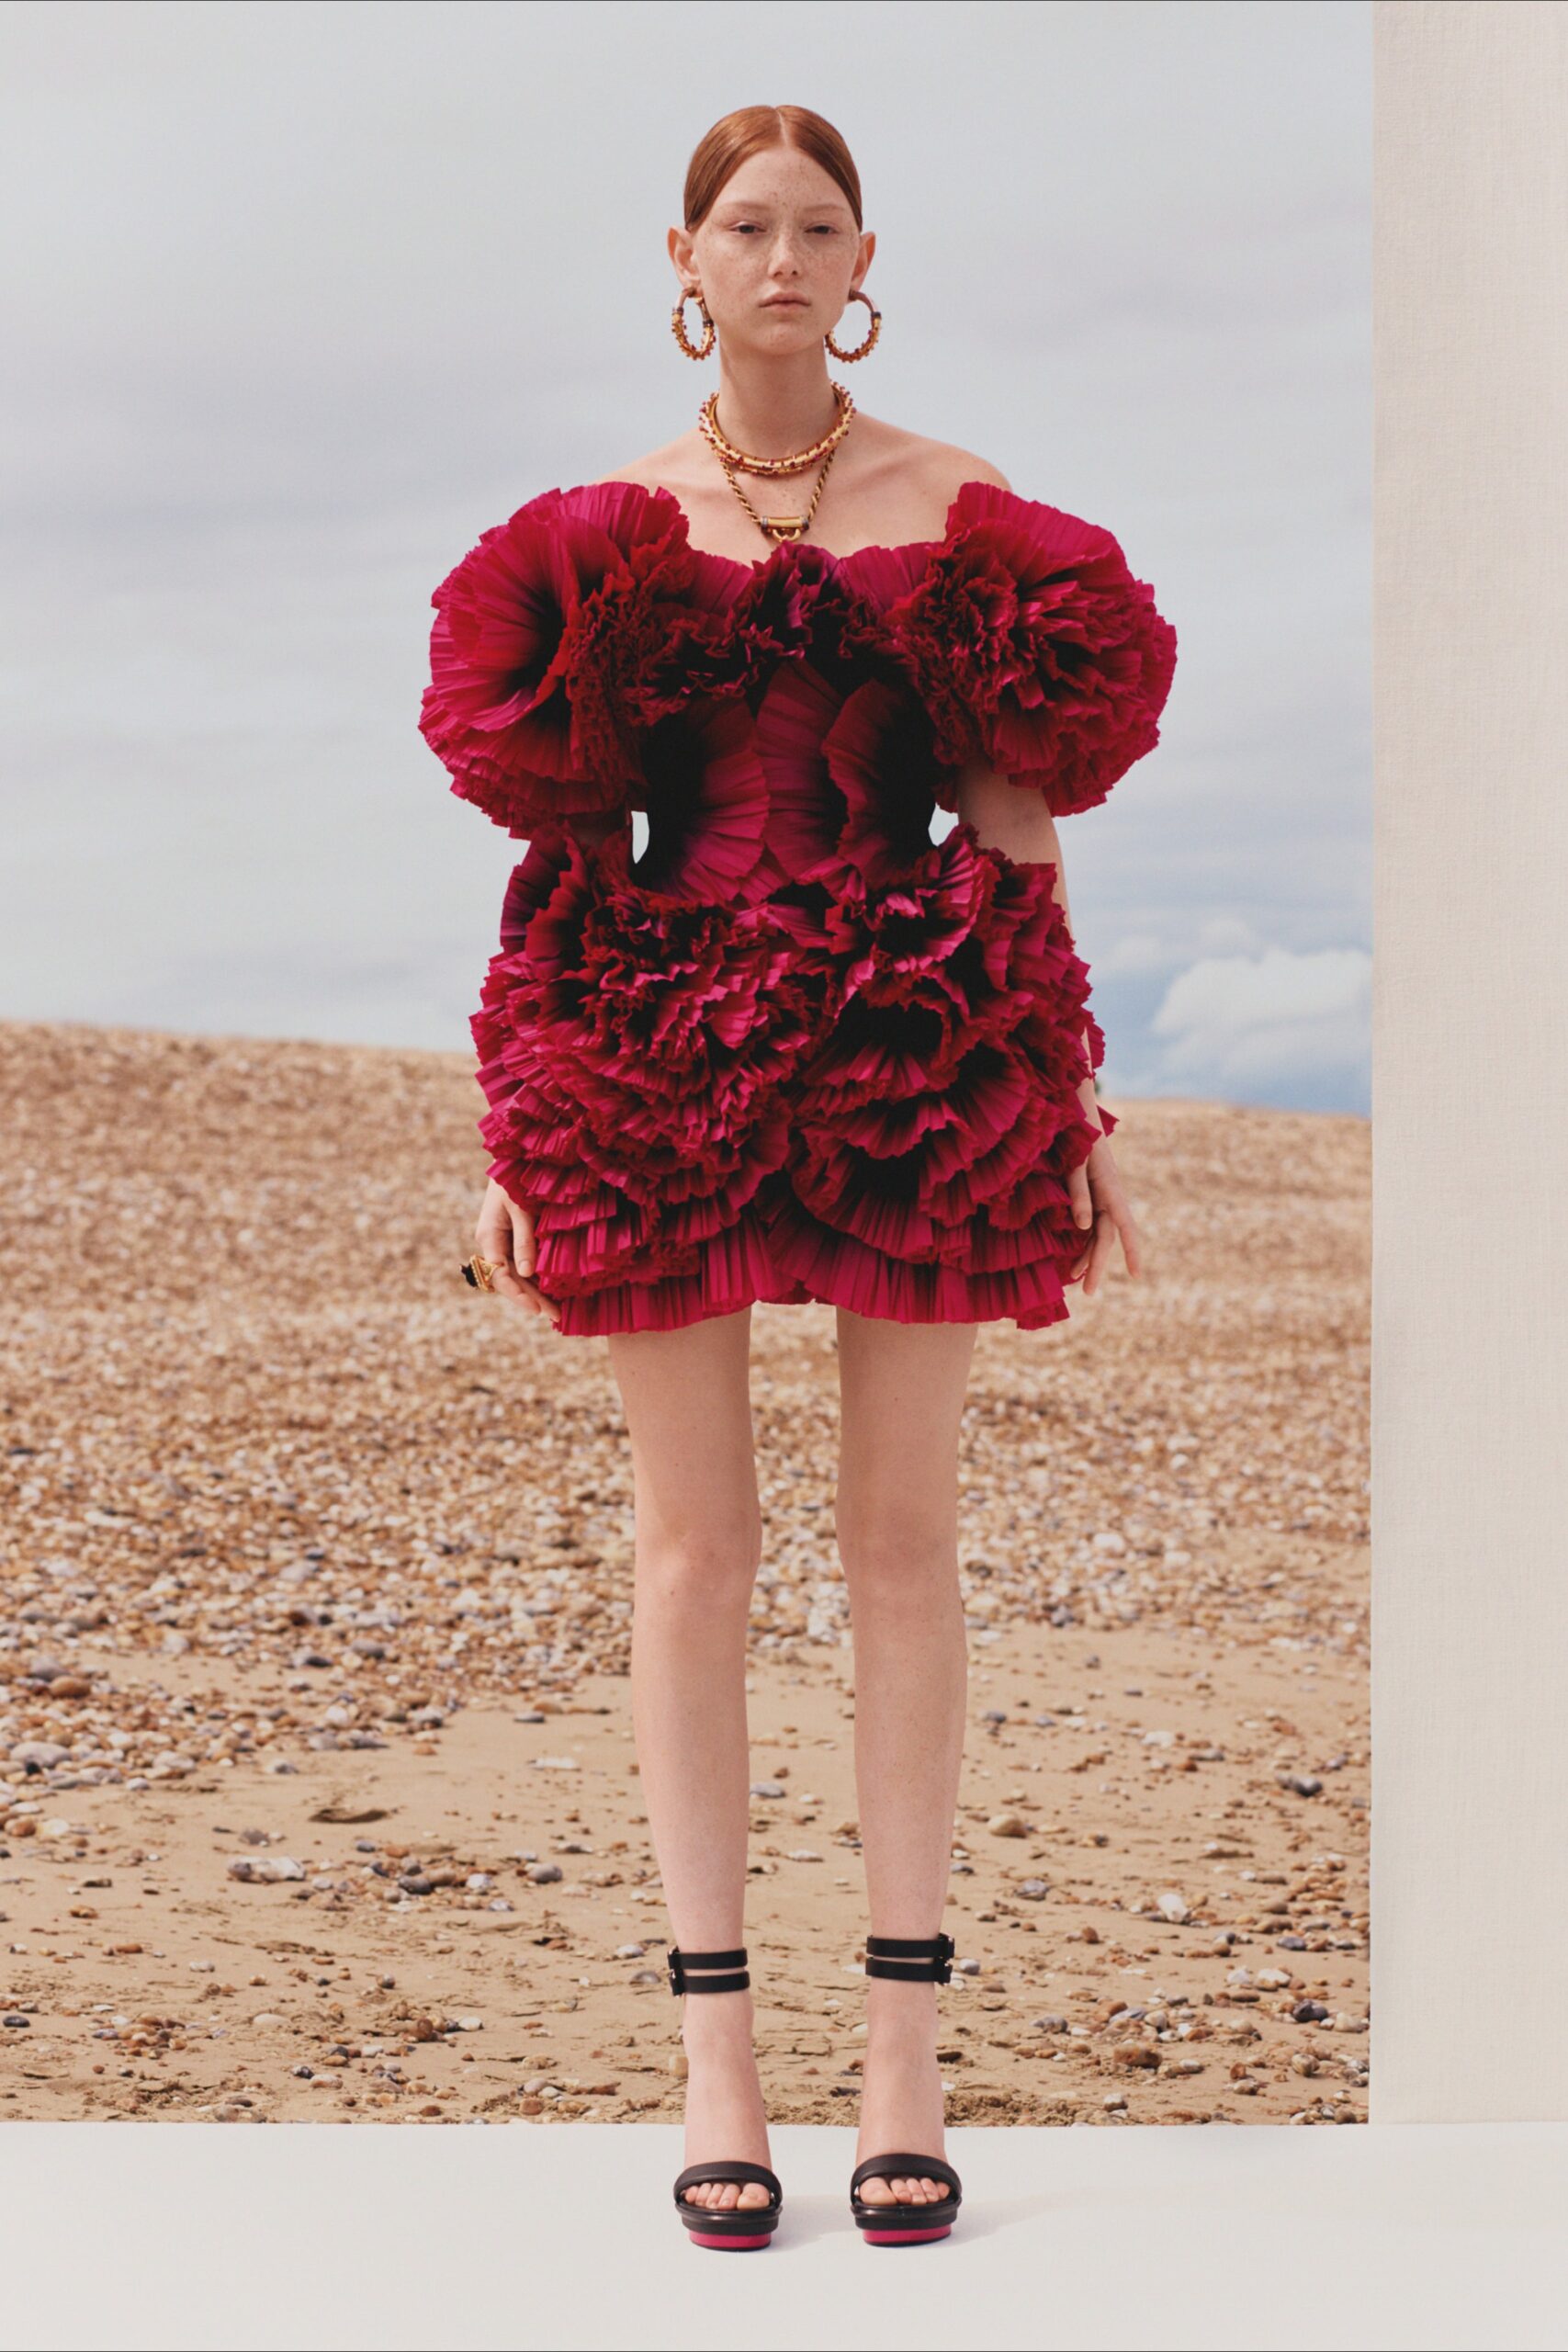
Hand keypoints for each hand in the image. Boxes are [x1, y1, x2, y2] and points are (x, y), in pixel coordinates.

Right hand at [475, 1178, 562, 1327]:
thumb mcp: (521, 1207)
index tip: (537, 1308)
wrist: (516, 1159)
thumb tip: (528, 1273)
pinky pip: (523, 1263)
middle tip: (557, 1316)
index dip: (518, 1294)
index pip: (500, 1275)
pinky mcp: (514, 1238)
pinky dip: (537, 1277)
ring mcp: (502, 1242)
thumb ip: (524, 1239)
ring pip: (517, 1275)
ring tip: (557, 1309)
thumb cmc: (516, 1178)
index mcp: (489, 1236)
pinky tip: (553, 1288)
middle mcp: (493, 1243)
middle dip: (531, 1299)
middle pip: (509, 1280)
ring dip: (535, 1292)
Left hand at [1066, 1131, 1142, 1296]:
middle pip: (1107, 1237)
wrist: (1079, 1116)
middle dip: (1097, 1265)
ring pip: (1098, 1233)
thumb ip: (1079, 1196)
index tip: (1136, 1274)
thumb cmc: (1077, 1139)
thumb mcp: (1074, 1167)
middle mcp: (1110, 1197)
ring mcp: (1102, 1197)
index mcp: (1111, 1190)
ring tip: (1074, 1278)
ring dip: (1087, 1255)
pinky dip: (1082, 1242)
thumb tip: (1083, 1229)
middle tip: (1088, 1292)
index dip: (1131, 1251)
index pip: (1124, 1227)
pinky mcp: (1093, 1195)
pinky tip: (1072, 1258)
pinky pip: (1091, 1224)